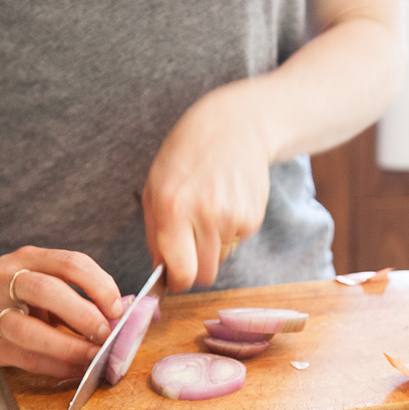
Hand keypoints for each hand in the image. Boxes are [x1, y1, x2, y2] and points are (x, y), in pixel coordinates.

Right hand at [0, 246, 122, 377]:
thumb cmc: (11, 288)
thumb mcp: (38, 274)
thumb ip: (73, 288)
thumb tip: (120, 315)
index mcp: (28, 258)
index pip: (70, 263)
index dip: (100, 285)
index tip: (119, 308)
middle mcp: (5, 280)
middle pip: (47, 291)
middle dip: (84, 314)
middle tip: (108, 333)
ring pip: (30, 331)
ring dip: (69, 347)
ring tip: (94, 355)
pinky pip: (26, 359)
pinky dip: (57, 366)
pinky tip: (77, 369)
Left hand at [142, 83, 273, 292]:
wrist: (234, 127)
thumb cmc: (186, 157)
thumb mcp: (155, 188)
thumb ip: (155, 235)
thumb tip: (161, 274)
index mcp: (172, 208)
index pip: (182, 272)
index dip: (178, 282)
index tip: (175, 279)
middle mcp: (205, 215)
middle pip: (205, 274)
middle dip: (195, 268)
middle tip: (189, 248)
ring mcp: (232, 217)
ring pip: (221, 259)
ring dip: (212, 246)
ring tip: (207, 211)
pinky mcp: (253, 218)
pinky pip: (236, 242)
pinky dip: (228, 232)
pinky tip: (225, 203)